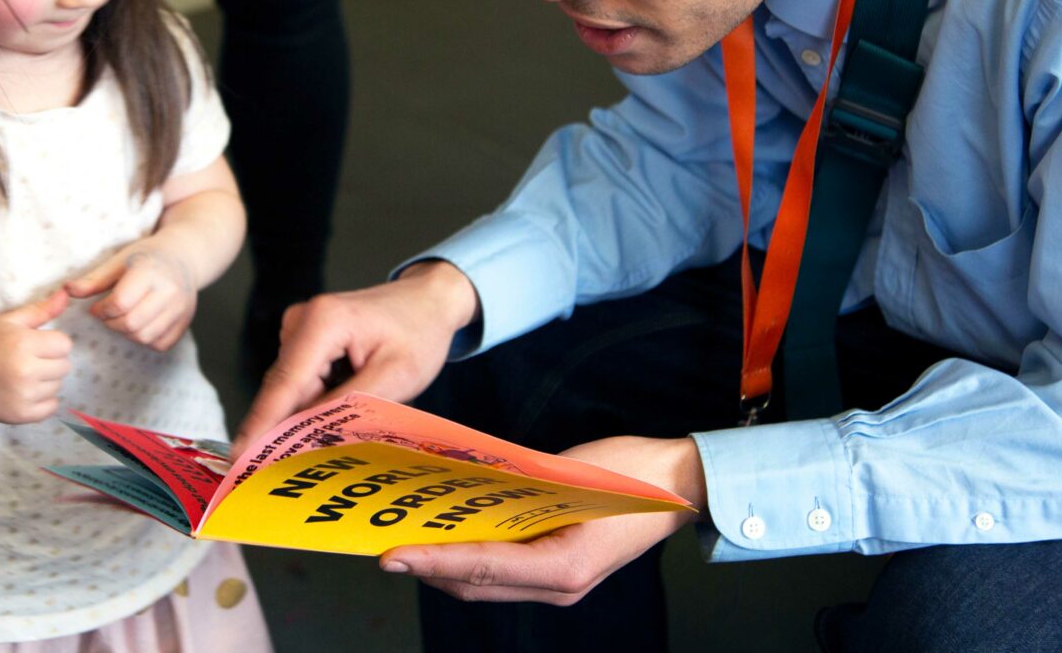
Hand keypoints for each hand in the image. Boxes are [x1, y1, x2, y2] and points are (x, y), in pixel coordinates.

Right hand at [0, 289, 73, 423]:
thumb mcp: (9, 322)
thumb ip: (41, 310)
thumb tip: (67, 293)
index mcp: (24, 344)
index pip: (65, 345)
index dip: (52, 343)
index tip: (35, 345)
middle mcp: (26, 371)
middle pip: (64, 366)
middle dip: (50, 361)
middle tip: (28, 361)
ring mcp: (23, 396)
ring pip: (58, 386)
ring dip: (46, 381)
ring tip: (23, 376)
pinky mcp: (20, 415)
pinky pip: (52, 407)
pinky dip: (43, 401)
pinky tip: (25, 392)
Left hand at [65, 245, 195, 350]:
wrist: (183, 257)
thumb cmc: (146, 257)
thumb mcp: (119, 261)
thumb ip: (94, 279)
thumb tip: (66, 291)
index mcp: (150, 272)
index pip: (121, 303)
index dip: (102, 310)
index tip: (98, 307)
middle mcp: (170, 291)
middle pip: (132, 323)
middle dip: (112, 324)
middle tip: (108, 316)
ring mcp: (181, 308)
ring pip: (145, 337)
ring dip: (127, 333)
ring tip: (122, 320)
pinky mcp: (186, 321)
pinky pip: (160, 344)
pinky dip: (145, 339)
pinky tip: (140, 324)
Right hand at [232, 261, 478, 455]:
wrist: (428, 301)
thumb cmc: (420, 331)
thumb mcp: (396, 375)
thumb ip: (351, 405)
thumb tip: (310, 435)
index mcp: (324, 322)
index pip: (286, 384)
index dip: (261, 425)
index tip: (241, 459)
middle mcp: (302, 321)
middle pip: (284, 389)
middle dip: (282, 430)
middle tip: (282, 474)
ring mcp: (300, 328)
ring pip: (291, 389)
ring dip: (303, 417)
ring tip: (319, 446)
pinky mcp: (305, 338)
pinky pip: (300, 382)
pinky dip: (312, 403)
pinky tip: (331, 419)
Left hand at [376, 435, 706, 604]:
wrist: (678, 487)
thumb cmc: (630, 475)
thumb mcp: (571, 476)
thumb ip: (520, 491)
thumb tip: (463, 494)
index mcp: (563, 567)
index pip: (481, 567)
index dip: (431, 561)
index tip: (390, 555)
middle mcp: (558, 586)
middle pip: (474, 584)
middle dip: (426, 565)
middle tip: (383, 545)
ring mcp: (560, 586)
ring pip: (485, 584)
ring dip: (444, 565)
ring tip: (406, 539)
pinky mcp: (560, 574)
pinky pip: (503, 574)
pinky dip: (472, 559)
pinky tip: (450, 534)